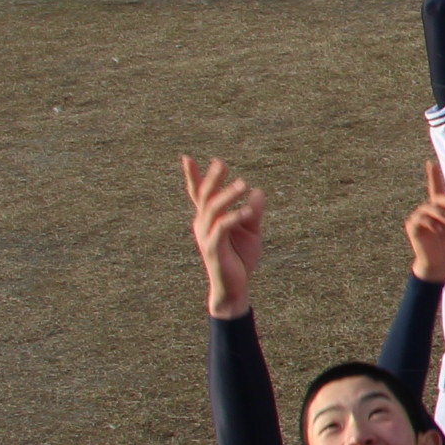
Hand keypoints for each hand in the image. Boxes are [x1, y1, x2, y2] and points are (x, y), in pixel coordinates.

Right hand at [183, 154, 263, 317]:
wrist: (235, 287)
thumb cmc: (240, 257)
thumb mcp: (251, 230)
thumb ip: (253, 211)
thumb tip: (258, 191)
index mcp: (209, 218)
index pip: (199, 194)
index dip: (193, 177)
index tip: (186, 157)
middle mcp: (203, 224)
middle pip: (205, 196)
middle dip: (212, 179)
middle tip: (220, 162)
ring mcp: (206, 236)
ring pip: (213, 209)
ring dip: (228, 195)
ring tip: (243, 184)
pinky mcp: (213, 248)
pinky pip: (222, 228)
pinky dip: (234, 217)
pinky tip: (247, 211)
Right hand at [404, 159, 444, 283]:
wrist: (443, 262)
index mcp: (440, 209)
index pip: (437, 188)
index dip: (434, 176)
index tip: (430, 162)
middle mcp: (428, 210)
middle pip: (436, 197)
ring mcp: (418, 218)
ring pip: (429, 208)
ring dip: (441, 216)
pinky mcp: (412, 226)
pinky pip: (421, 219)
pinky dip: (431, 224)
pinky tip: (436, 232)